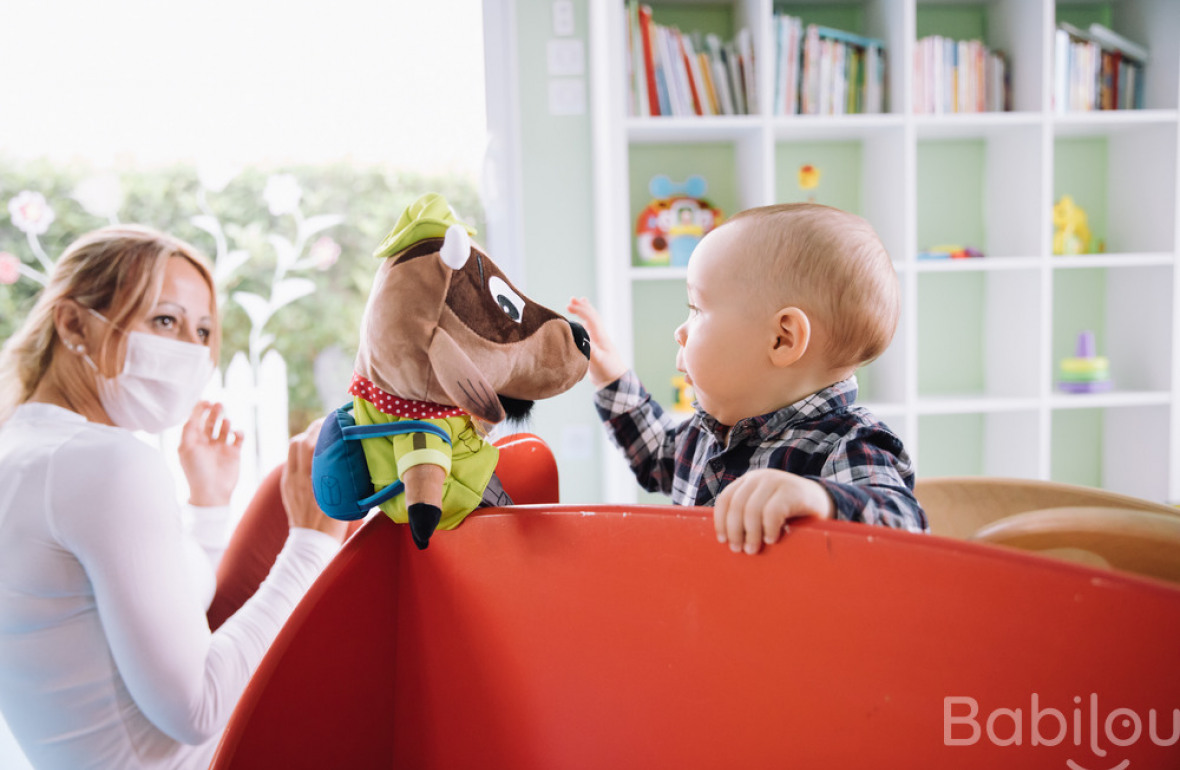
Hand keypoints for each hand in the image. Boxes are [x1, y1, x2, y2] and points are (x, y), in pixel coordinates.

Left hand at [179, 401, 243, 506]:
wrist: (212, 492)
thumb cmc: (196, 472)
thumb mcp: (186, 449)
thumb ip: (188, 431)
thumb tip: (192, 416)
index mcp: (193, 442)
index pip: (196, 421)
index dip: (199, 410)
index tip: (205, 401)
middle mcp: (207, 443)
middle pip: (210, 422)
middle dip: (214, 412)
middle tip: (219, 404)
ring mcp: (220, 448)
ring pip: (224, 429)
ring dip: (225, 422)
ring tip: (226, 421)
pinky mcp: (234, 454)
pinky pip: (238, 439)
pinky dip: (239, 433)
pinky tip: (236, 434)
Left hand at [281, 418, 348, 541]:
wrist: (312, 541)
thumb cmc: (334, 521)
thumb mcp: (345, 497)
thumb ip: (347, 474)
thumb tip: (358, 454)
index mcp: (313, 478)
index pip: (313, 443)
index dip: (322, 428)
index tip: (335, 421)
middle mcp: (298, 476)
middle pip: (299, 441)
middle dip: (313, 429)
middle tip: (328, 426)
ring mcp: (289, 480)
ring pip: (292, 448)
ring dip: (304, 439)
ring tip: (318, 438)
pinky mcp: (285, 485)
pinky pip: (290, 460)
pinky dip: (300, 452)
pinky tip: (312, 455)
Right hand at [567, 296, 627, 387]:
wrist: (614, 381)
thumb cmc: (608, 371)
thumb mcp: (598, 361)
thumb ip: (591, 350)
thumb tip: (581, 339)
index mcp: (600, 337)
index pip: (590, 318)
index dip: (580, 310)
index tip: (568, 305)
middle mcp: (600, 336)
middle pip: (592, 316)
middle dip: (582, 306)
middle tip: (572, 299)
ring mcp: (598, 341)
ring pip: (591, 322)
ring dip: (584, 312)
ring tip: (579, 302)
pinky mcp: (596, 347)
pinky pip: (589, 330)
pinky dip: (584, 322)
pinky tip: (580, 323)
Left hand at [714, 469, 834, 554]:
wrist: (821, 501)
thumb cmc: (788, 511)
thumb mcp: (763, 508)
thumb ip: (746, 515)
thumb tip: (726, 540)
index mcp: (748, 481)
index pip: (725, 499)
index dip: (721, 521)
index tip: (723, 540)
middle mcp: (760, 477)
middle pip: (737, 505)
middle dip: (735, 531)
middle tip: (739, 550)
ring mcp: (776, 481)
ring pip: (752, 509)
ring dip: (751, 534)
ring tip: (753, 549)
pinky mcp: (792, 492)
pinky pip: (772, 512)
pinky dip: (769, 529)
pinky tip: (771, 539)